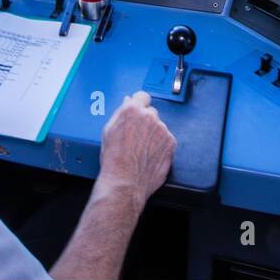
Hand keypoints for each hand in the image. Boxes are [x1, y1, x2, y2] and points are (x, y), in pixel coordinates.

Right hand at [95, 91, 175, 210]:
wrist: (125, 182)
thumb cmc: (113, 160)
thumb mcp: (108, 131)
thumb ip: (120, 113)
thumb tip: (128, 102)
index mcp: (132, 110)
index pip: (142, 96)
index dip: (139, 105)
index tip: (138, 111)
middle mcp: (149, 116)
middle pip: (151, 113)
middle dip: (145, 121)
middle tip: (136, 137)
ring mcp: (162, 130)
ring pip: (159, 127)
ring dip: (153, 135)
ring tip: (141, 150)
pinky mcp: (171, 143)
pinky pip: (166, 140)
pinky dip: (160, 146)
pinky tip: (149, 155)